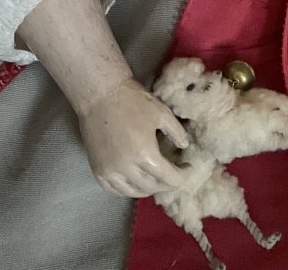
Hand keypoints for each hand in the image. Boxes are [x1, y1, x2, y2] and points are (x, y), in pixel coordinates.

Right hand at [78, 76, 190, 196]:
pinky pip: (116, 190)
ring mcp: (110, 172)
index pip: (168, 178)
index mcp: (145, 154)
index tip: (189, 168)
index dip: (182, 176)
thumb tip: (184, 146)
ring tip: (158, 178)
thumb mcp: (161, 112)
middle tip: (175, 173)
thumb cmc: (132, 101)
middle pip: (153, 187)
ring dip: (150, 188)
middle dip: (168, 183)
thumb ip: (176, 132)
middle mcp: (127, 169)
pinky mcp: (98, 171)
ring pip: (134, 192)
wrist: (100, 96)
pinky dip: (129, 189)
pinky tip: (137, 182)